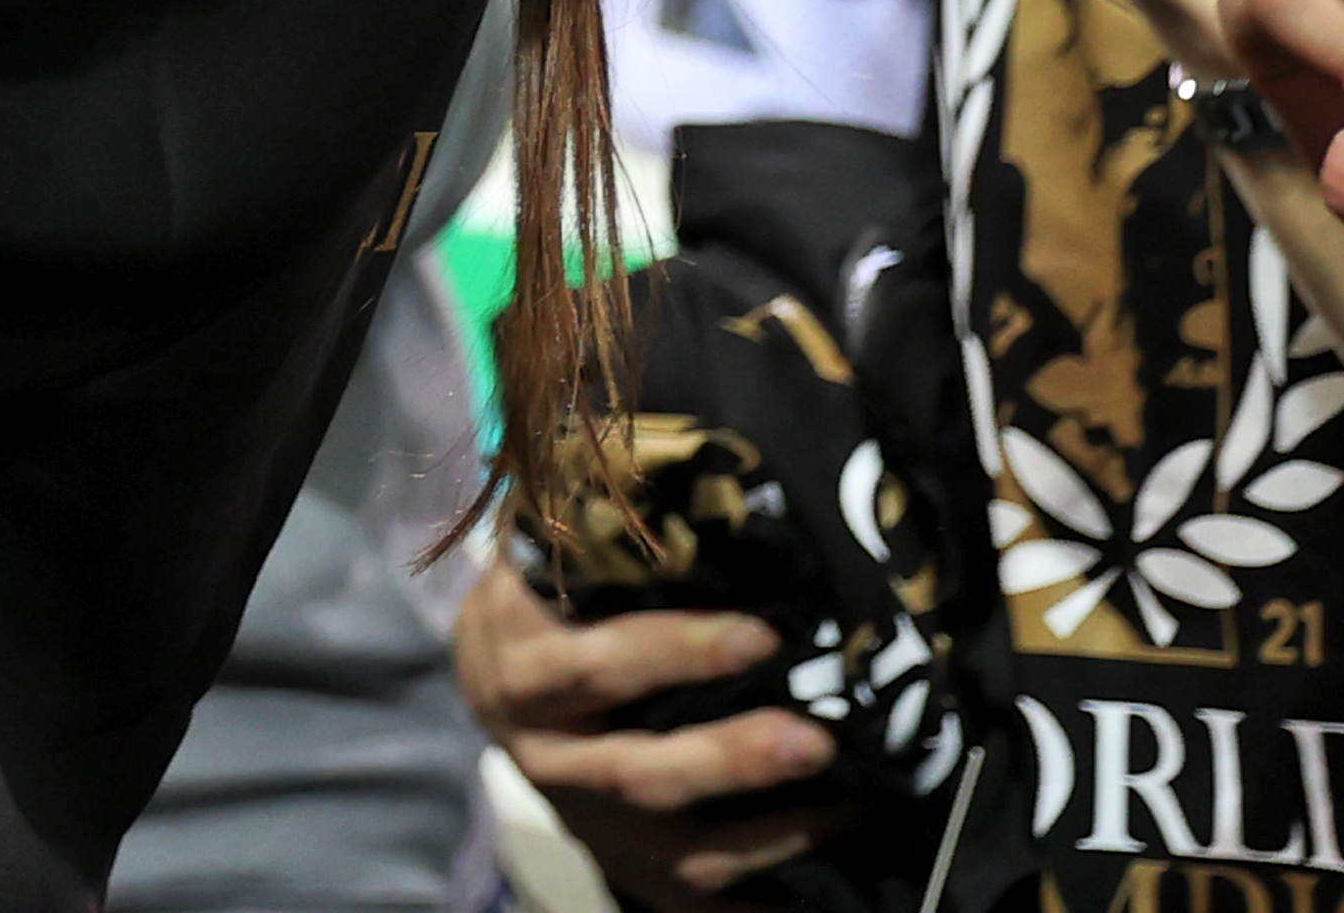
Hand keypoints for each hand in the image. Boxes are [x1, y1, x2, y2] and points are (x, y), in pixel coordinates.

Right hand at [451, 563, 837, 899]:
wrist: (496, 684)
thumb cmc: (545, 603)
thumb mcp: (545, 560)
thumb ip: (603, 535)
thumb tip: (691, 473)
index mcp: (521, 674)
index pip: (596, 667)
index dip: (678, 653)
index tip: (762, 636)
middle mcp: (547, 758)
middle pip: (639, 773)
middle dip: (733, 759)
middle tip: (817, 740)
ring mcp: (589, 822)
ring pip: (678, 850)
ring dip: (768, 835)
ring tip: (846, 805)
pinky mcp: (624, 866)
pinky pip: (693, 901)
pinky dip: (756, 901)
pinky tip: (824, 880)